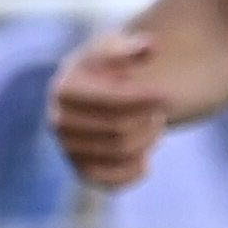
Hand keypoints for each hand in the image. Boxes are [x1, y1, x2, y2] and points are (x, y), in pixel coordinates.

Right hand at [48, 29, 170, 191]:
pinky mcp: (81, 171)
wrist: (95, 92)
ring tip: (156, 125)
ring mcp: (68, 149)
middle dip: (148, 119)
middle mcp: (58, 122)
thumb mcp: (117, 47)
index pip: (111, 100)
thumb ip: (131, 45)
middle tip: (162, 110)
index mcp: (64, 89)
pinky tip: (147, 158)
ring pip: (120, 153)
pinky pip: (112, 182)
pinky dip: (135, 171)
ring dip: (148, 139)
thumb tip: (147, 47)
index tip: (169, 96)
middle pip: (118, 129)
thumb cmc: (109, 66)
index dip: (144, 99)